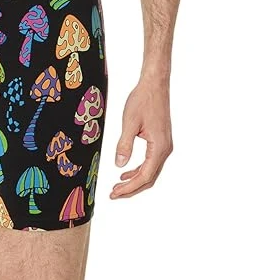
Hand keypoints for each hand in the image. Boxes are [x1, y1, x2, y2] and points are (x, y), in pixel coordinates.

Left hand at [111, 77, 172, 198]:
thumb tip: (119, 165)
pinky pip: (150, 163)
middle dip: (131, 189)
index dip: (129, 188)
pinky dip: (138, 171)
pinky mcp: (160, 142)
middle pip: (149, 179)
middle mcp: (165, 150)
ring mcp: (164, 146)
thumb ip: (124, 145)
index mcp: (159, 147)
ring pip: (150, 173)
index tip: (114, 193)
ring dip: (134, 182)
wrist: (155, 84)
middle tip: (113, 194)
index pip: (144, 176)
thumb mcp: (130, 123)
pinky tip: (125, 173)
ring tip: (117, 186)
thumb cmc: (143, 100)